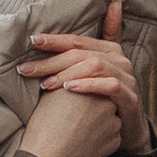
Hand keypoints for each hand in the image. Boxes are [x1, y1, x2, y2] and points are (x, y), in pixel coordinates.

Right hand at [16, 83, 125, 156]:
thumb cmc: (43, 126)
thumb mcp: (49, 95)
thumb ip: (66, 79)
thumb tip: (71, 73)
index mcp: (88, 85)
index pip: (93, 79)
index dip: (84, 89)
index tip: (73, 98)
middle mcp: (105, 101)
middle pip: (104, 96)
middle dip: (95, 102)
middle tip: (76, 114)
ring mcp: (113, 122)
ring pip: (110, 115)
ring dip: (100, 119)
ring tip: (79, 128)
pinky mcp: (115, 140)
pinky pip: (112, 133)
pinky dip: (102, 135)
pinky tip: (86, 140)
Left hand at [19, 0, 149, 154]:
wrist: (128, 130)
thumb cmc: (104, 100)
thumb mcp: (92, 76)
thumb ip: (80, 55)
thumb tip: (73, 26)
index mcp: (109, 49)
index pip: (78, 40)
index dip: (55, 40)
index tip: (32, 41)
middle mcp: (120, 59)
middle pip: (81, 53)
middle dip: (51, 61)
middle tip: (26, 69)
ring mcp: (127, 78)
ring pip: (95, 66)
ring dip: (67, 73)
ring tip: (46, 83)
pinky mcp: (130, 97)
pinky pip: (109, 85)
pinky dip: (87, 85)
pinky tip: (69, 89)